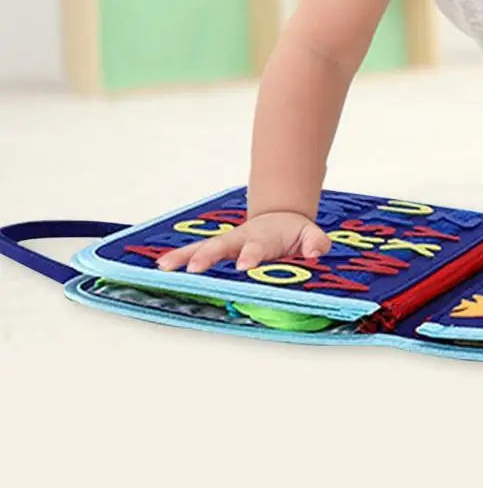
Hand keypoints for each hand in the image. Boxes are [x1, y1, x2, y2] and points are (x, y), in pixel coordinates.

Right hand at [156, 211, 330, 273]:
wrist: (280, 219)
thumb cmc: (293, 232)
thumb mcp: (310, 234)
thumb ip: (314, 242)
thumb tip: (316, 251)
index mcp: (264, 237)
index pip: (257, 247)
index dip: (251, 255)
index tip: (244, 264)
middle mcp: (241, 239)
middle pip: (223, 245)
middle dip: (208, 256)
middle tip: (194, 268)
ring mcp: (227, 244)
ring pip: (203, 247)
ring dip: (184, 257)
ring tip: (165, 268)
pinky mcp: (217, 250)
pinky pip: (195, 253)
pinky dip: (179, 258)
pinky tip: (161, 267)